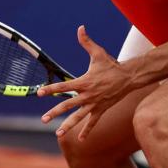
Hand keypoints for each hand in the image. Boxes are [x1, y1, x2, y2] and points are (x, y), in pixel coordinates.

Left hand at [37, 25, 133, 140]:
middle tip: (43, 119)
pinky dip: (87, 130)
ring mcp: (94, 104)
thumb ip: (86, 42)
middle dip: (54, 112)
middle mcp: (88, 95)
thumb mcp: (98, 53)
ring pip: (79, 117)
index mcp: (84, 82)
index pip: (64, 86)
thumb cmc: (112, 65)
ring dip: (68, 125)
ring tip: (58, 133)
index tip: (39, 93)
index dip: (50, 89)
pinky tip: (81, 139)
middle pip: (68, 105)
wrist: (129, 77)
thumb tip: (80, 27)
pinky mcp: (101, 109)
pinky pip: (93, 122)